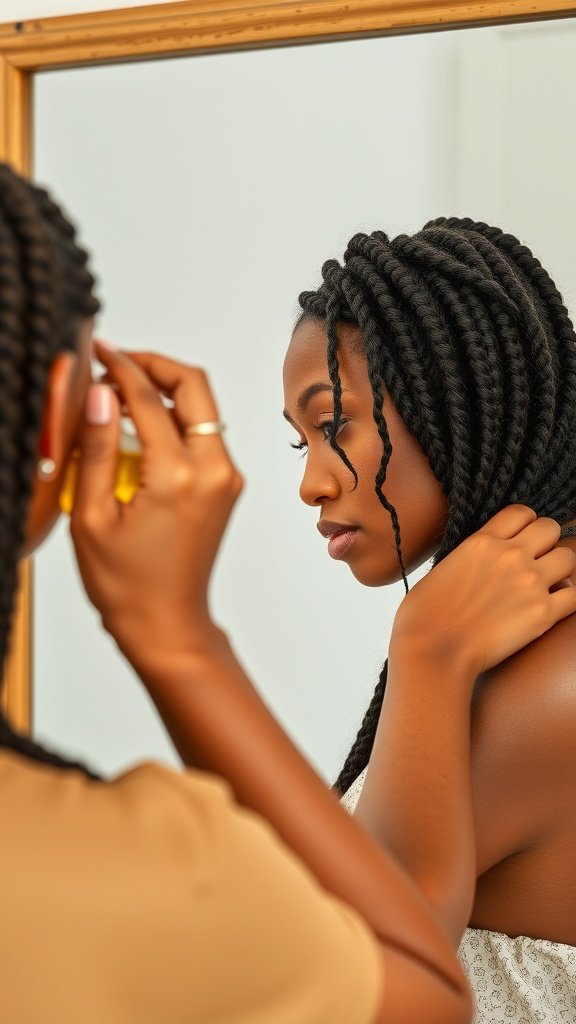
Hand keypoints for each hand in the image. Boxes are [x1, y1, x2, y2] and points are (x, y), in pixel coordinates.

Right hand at [70, 344, 242, 657]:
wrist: (167, 623)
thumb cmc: (126, 583)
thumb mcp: (91, 515)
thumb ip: (96, 448)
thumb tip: (96, 392)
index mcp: (179, 476)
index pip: (148, 397)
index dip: (118, 365)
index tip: (97, 349)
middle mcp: (215, 470)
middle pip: (194, 385)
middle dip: (152, 365)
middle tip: (113, 362)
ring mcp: (226, 477)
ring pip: (201, 407)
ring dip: (162, 391)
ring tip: (115, 397)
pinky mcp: (225, 484)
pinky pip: (202, 433)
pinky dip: (172, 419)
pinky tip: (136, 429)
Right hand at [390, 505, 575, 676]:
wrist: (433, 651)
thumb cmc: (424, 616)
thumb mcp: (443, 568)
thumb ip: (470, 556)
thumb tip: (481, 561)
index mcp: (482, 542)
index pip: (521, 513)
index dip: (525, 524)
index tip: (522, 538)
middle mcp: (510, 555)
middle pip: (550, 528)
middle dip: (546, 542)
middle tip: (537, 560)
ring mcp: (530, 583)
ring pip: (567, 557)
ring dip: (560, 569)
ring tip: (547, 584)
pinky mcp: (543, 613)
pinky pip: (574, 595)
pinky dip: (568, 598)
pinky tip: (555, 606)